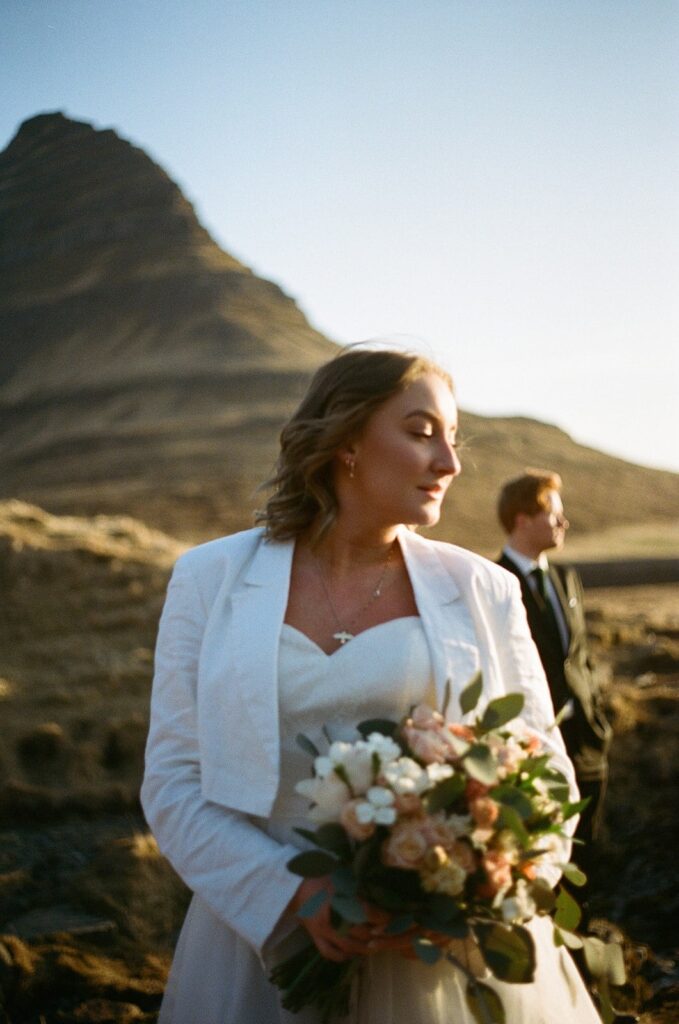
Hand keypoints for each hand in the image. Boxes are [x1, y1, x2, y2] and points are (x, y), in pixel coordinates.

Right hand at [289, 878, 419, 961]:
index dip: (383, 917)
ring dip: (366, 948)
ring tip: (377, 945)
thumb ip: (360, 885)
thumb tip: (383, 892)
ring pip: (349, 946)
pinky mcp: (314, 937)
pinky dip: (343, 956)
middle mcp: (332, 916)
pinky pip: (330, 953)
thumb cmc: (321, 873)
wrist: (293, 882)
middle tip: (392, 935)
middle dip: (379, 935)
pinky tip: (353, 953)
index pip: (367, 913)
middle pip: (361, 932)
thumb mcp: (343, 873)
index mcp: (339, 896)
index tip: (394, 917)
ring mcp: (322, 930)